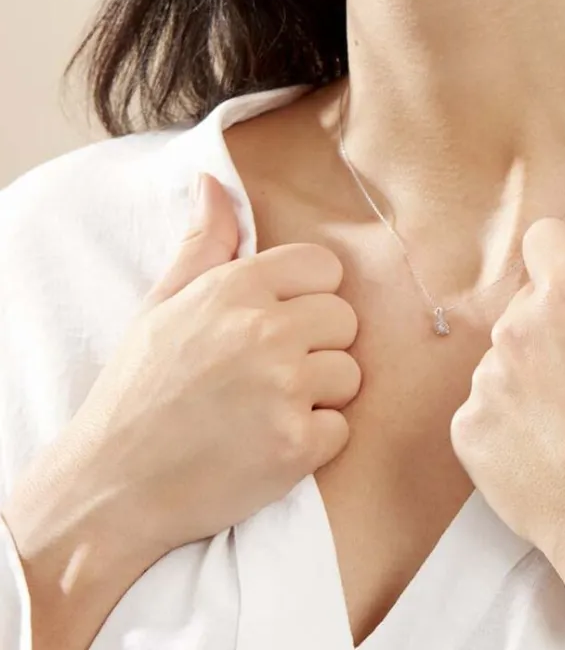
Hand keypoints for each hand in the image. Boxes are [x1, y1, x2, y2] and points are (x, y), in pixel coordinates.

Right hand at [2, 173, 361, 649]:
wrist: (109, 488)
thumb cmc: (139, 391)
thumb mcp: (162, 305)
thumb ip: (204, 243)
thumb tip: (214, 182)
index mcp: (236, 288)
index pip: (324, 267)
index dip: (308, 296)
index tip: (280, 321)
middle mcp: (266, 331)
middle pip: (345, 319)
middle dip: (317, 344)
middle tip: (268, 372)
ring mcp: (284, 389)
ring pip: (349, 374)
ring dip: (318, 395)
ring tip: (266, 409)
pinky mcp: (296, 446)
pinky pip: (342, 429)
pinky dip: (314, 442)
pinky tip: (269, 444)